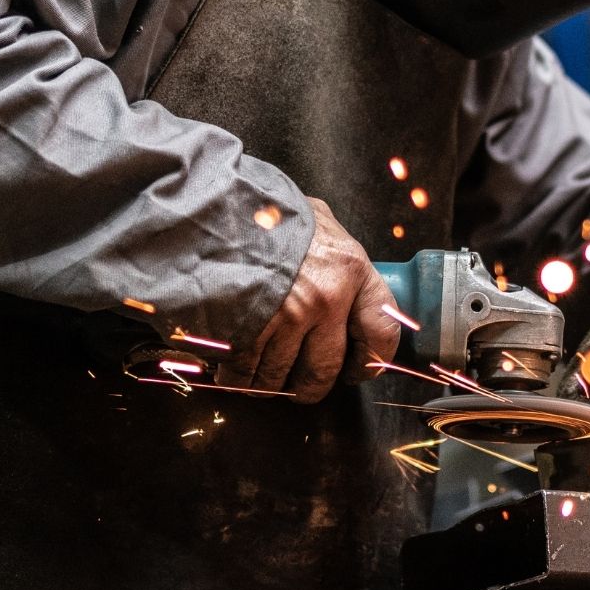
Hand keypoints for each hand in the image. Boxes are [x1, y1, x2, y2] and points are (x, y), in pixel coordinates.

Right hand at [224, 196, 401, 401]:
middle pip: (326, 370)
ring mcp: (284, 319)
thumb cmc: (262, 209)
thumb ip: (334, 255)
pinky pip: (244, 375)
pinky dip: (237, 379)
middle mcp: (324, 299)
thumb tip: (345, 277)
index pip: (382, 331)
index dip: (371, 361)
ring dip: (270, 383)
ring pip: (281, 378)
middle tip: (302, 385)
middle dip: (312, 386)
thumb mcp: (315, 220)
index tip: (358, 369)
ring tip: (260, 371)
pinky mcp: (244, 333)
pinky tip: (233, 367)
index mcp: (350, 269)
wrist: (207, 203)